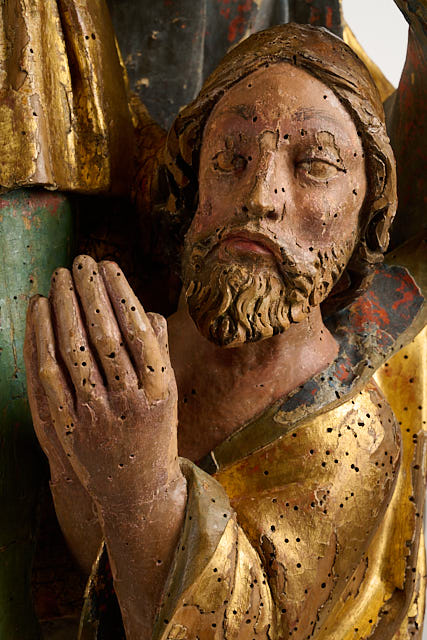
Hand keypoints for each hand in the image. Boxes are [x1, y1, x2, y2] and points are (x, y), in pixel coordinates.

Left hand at [24, 255, 179, 509]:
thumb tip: (144, 308)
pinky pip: (48, 374)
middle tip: (81, 260)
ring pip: (74, 350)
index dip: (120, 293)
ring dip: (65, 306)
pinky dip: (41, 337)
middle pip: (104, 334)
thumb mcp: (168, 393)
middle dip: (90, 291)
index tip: (108, 265)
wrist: (134, 490)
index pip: (137, 329)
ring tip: (61, 276)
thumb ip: (158, 351)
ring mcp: (96, 414)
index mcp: (160, 387)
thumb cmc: (154, 432)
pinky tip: (41, 310)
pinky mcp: (67, 425)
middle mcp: (129, 400)